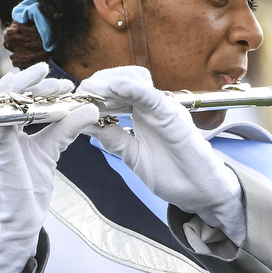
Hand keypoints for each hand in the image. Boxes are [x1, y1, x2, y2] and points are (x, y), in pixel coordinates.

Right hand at [0, 63, 98, 272]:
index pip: (19, 97)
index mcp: (5, 127)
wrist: (18, 219)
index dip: (40, 88)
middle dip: (35, 82)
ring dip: (25, 86)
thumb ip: (66, 128)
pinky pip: (1, 117)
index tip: (66, 86)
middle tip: (61, 82)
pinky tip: (36, 100)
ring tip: (47, 76)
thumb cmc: (28, 188)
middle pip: (9, 93)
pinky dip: (17, 105)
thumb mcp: (51, 150)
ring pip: (2, 98)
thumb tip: (90, 110)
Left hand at [78, 66, 245, 243]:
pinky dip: (132, 87)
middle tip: (76, 96)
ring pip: (133, 79)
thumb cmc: (173, 174)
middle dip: (95, 84)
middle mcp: (152, 106)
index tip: (71, 102)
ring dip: (108, 82)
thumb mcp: (133, 155)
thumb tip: (86, 125)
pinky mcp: (172, 115)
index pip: (114, 91)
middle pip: (120, 79)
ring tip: (89, 91)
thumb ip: (113, 138)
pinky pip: (150, 95)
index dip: (92, 93)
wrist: (200, 193)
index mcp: (142, 114)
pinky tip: (114, 86)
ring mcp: (162, 108)